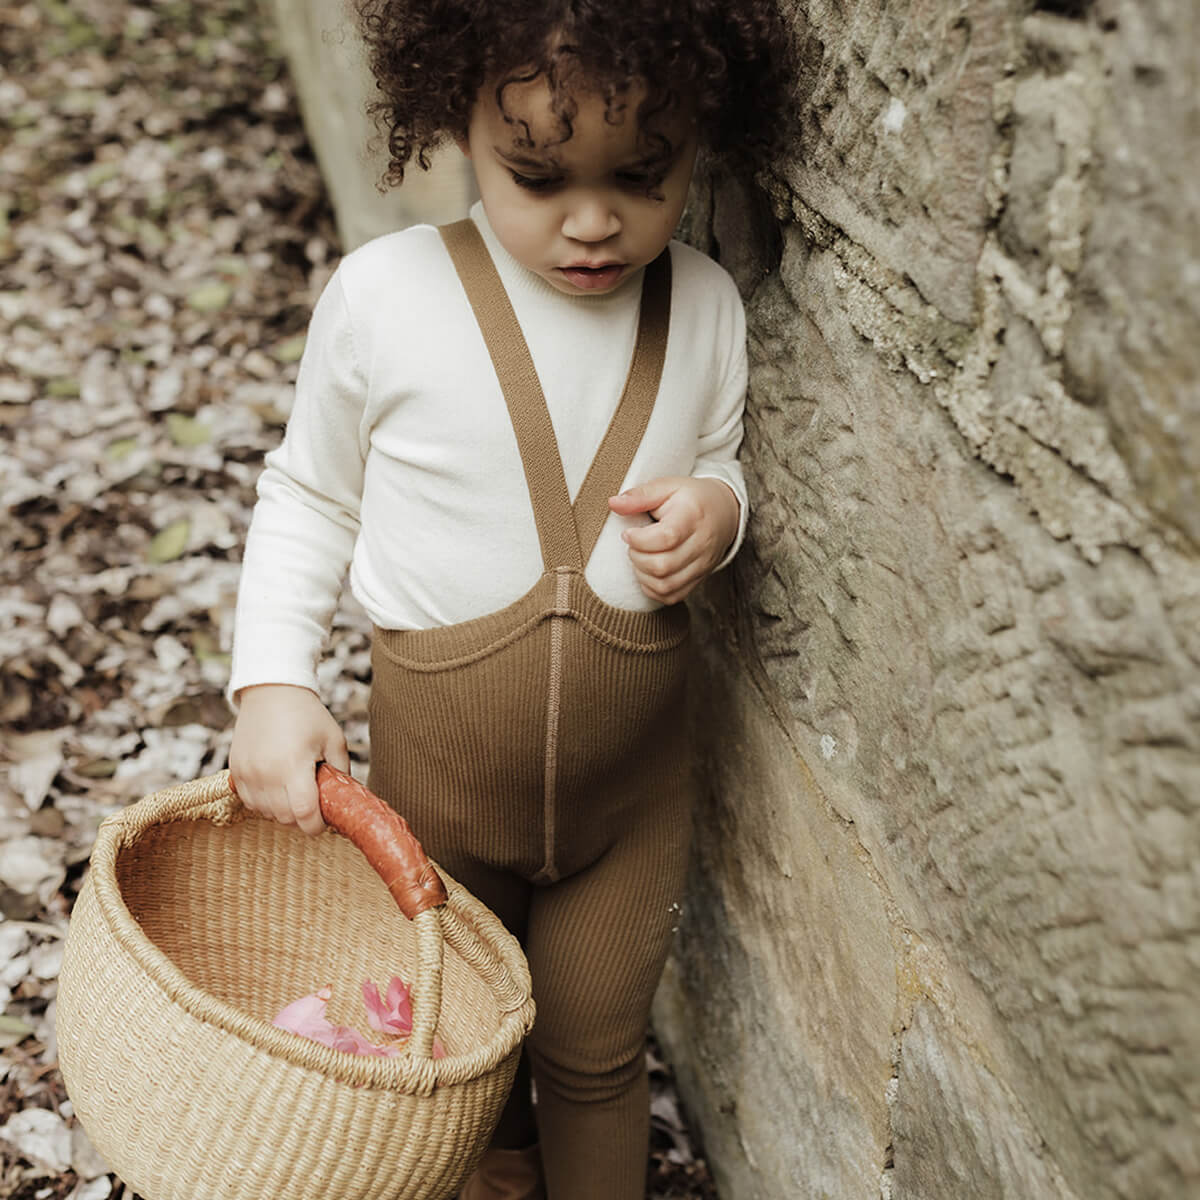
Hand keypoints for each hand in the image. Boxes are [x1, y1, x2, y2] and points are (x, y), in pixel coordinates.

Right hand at [228, 684, 349, 835]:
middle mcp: (266, 773)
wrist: (272, 692)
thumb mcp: (334, 740)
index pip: (304, 814)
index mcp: (293, 765)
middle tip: (313, 803)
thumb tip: (344, 801)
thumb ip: (342, 773)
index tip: (324, 822)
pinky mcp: (235, 772)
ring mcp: (247, 774)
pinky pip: (250, 803)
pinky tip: (278, 787)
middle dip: (302, 818)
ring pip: (266, 813)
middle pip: (285, 818)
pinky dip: (265, 803)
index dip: (316, 826)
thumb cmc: (308, 715)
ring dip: (283, 811)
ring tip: (295, 791)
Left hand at [608, 476, 739, 604]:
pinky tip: (649, 572)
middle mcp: (701, 544)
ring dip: (642, 574)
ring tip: (640, 557)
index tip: (629, 533)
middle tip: (634, 545)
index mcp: (693, 516)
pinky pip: (672, 596)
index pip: (666, 538)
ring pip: (665, 586)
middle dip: (637, 557)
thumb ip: (640, 495)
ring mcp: (702, 565)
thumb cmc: (691, 499)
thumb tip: (613, 503)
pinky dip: (653, 589)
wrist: (724, 512)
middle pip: (663, 566)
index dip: (639, 539)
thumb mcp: (668, 487)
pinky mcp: (699, 579)